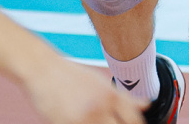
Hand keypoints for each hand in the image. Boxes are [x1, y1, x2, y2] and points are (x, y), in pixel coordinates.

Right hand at [23, 58, 142, 123]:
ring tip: (92, 119)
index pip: (134, 121)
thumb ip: (124, 97)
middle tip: (108, 122)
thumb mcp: (99, 83)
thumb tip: (146, 104)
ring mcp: (82, 120)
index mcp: (110, 97)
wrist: (42, 69)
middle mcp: (99, 109)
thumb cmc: (70, 76)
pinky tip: (79, 120)